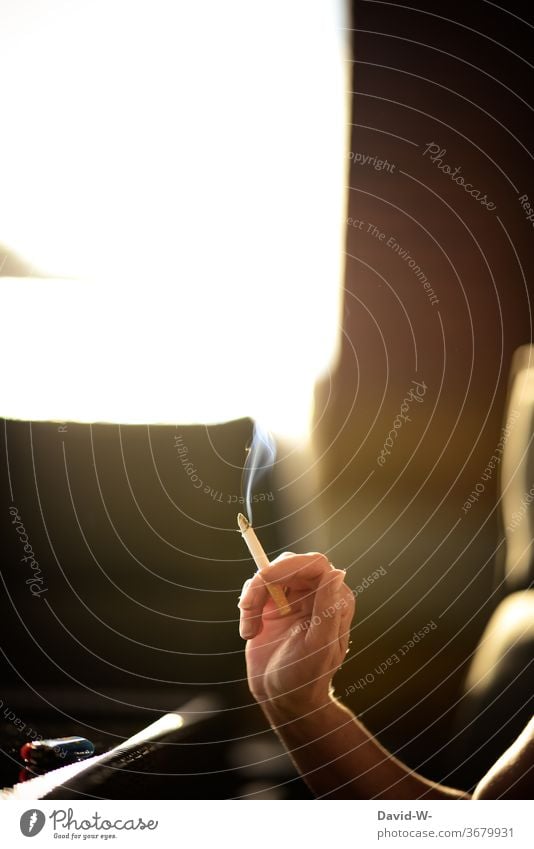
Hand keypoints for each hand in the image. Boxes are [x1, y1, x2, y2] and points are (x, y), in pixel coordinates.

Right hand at [238, 553, 354, 714]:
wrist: (282, 700)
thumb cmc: (306, 679)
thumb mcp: (317, 647)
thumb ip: (327, 609)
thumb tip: (337, 572)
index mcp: (334, 600)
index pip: (315, 565)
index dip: (289, 564)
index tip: (265, 577)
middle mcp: (315, 594)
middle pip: (287, 565)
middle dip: (264, 582)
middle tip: (248, 607)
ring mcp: (293, 598)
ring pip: (268, 575)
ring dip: (252, 598)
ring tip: (249, 631)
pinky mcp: (272, 605)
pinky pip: (255, 589)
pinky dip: (247, 608)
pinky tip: (249, 633)